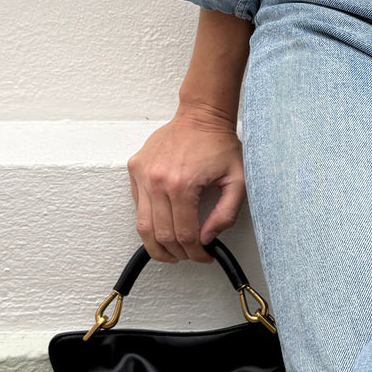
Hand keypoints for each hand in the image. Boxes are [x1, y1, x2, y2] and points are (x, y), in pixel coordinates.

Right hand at [126, 108, 245, 262]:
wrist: (201, 115)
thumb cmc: (220, 144)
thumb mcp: (237, 180)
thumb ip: (225, 214)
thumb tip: (207, 238)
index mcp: (183, 184)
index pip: (185, 234)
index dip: (196, 252)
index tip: (205, 256)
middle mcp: (157, 181)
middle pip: (162, 235)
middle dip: (178, 253)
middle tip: (190, 255)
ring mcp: (142, 174)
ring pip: (143, 225)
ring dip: (157, 245)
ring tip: (172, 252)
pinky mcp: (134, 168)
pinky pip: (137, 205)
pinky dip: (148, 221)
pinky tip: (163, 224)